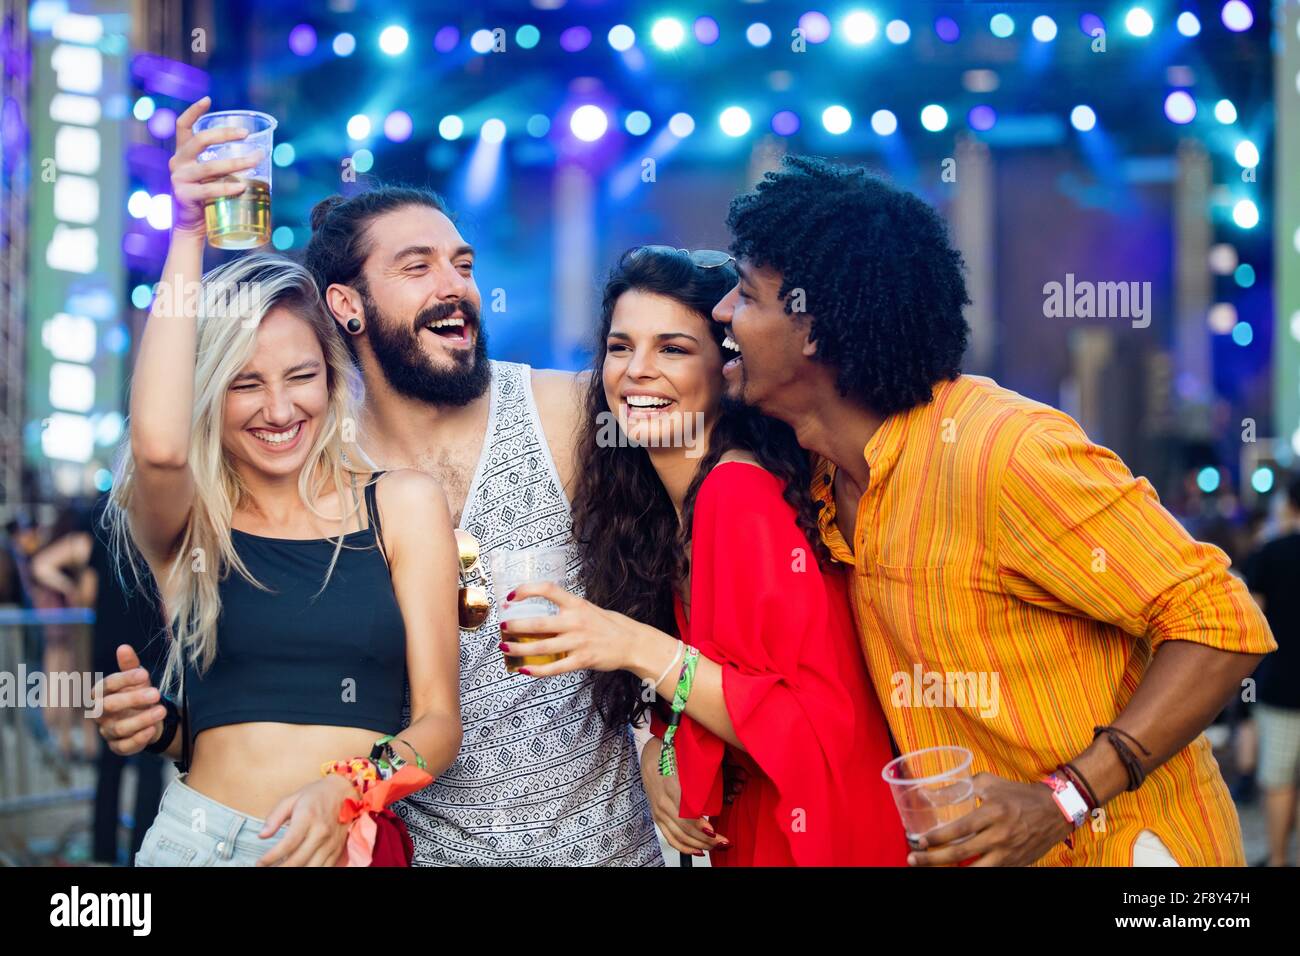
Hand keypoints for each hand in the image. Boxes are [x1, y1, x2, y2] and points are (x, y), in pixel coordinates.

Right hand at [93, 645, 165, 755]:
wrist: (147, 717)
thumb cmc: (138, 694)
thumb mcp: (137, 679)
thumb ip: (130, 665)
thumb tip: (124, 647)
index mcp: (100, 694)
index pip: (106, 685)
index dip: (124, 679)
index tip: (144, 674)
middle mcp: (99, 714)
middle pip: (108, 706)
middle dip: (132, 699)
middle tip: (156, 694)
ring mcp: (107, 731)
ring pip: (119, 728)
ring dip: (142, 719)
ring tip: (162, 711)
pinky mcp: (117, 746)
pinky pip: (124, 746)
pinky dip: (138, 739)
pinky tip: (152, 730)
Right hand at [169, 97, 261, 237]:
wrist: (190, 227)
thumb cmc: (206, 198)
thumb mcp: (211, 176)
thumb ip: (223, 164)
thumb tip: (259, 154)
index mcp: (183, 154)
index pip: (182, 126)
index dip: (193, 111)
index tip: (208, 99)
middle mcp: (178, 162)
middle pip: (200, 140)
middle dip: (224, 134)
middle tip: (246, 134)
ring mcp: (179, 178)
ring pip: (211, 167)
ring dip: (236, 163)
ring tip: (256, 160)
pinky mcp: (184, 195)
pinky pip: (209, 189)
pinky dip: (227, 188)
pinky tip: (242, 188)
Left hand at [255, 774, 353, 866]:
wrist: (344, 791)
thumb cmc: (317, 794)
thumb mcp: (292, 799)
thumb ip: (275, 817)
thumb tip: (262, 835)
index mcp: (308, 817)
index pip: (288, 843)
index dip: (271, 857)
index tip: (260, 862)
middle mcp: (321, 832)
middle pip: (298, 860)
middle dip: (279, 869)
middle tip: (267, 869)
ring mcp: (331, 842)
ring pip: (311, 867)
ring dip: (294, 871)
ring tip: (281, 868)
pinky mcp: (337, 849)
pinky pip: (324, 868)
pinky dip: (310, 871)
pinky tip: (300, 868)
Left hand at [498, 581, 676, 678]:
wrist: (633, 643)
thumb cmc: (608, 625)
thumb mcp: (588, 609)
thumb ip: (567, 610)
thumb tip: (540, 613)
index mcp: (577, 604)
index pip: (548, 589)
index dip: (527, 589)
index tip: (511, 595)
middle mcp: (576, 621)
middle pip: (538, 624)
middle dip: (516, 626)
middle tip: (502, 627)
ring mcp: (579, 642)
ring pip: (542, 647)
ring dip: (520, 649)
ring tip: (505, 648)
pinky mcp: (582, 660)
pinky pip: (555, 668)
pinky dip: (537, 670)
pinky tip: (524, 669)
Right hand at [640, 737, 728, 856]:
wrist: (650, 756)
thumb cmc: (672, 755)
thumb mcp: (687, 761)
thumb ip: (702, 775)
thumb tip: (730, 778)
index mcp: (671, 786)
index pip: (684, 812)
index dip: (699, 825)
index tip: (714, 831)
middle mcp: (663, 802)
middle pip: (684, 828)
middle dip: (706, 839)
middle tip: (724, 842)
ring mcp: (659, 811)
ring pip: (679, 836)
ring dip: (699, 845)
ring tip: (716, 847)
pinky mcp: (657, 817)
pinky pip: (670, 837)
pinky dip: (684, 848)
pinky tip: (698, 851)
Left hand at [907, 772, 1074, 866]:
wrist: (1057, 811)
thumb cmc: (1019, 794)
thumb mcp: (990, 783)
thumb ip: (962, 785)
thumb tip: (933, 791)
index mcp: (993, 813)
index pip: (959, 830)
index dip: (937, 837)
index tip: (919, 840)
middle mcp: (1000, 836)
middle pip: (960, 853)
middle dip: (933, 859)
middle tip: (913, 859)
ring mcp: (1008, 853)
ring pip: (975, 870)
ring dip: (951, 871)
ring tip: (931, 869)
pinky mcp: (1016, 864)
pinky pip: (990, 872)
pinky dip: (973, 871)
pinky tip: (958, 870)